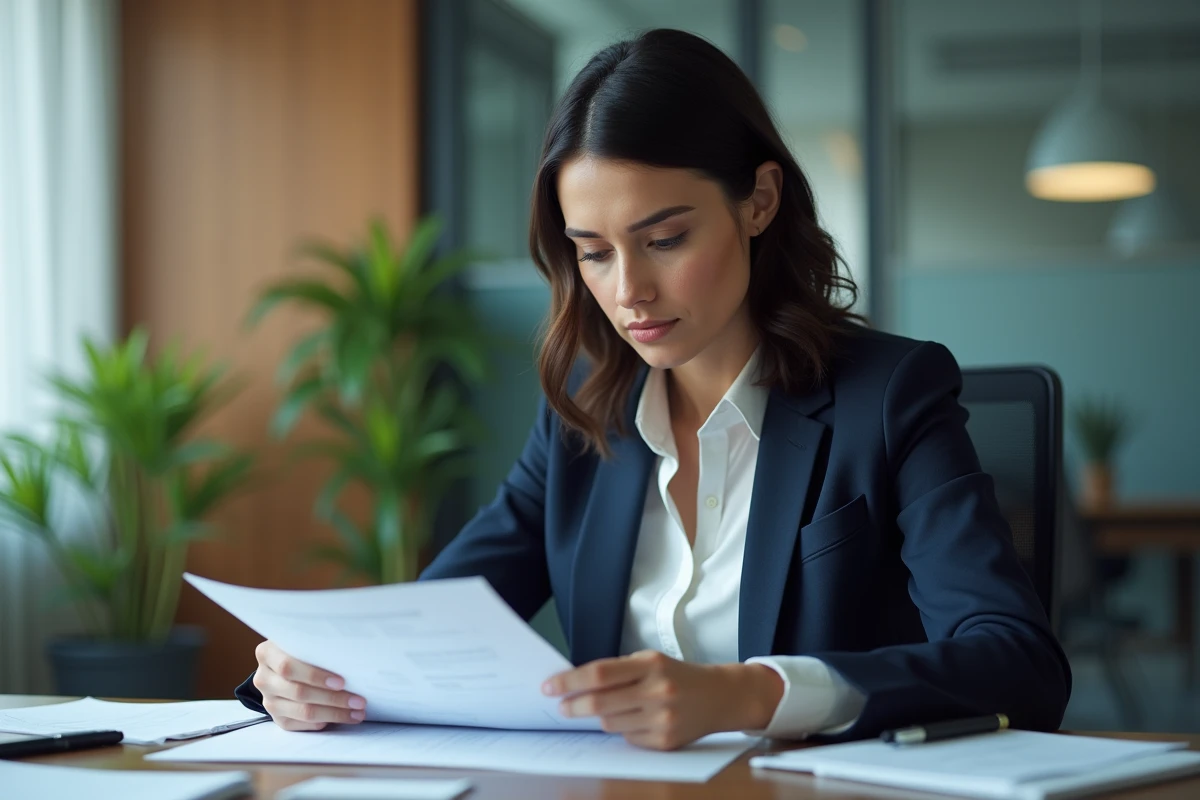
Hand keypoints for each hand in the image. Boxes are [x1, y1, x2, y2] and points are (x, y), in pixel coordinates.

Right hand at [252, 640, 366, 730]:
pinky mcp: (277, 719)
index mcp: (267, 653)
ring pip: (303, 712)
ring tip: (358, 712)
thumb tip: (351, 657)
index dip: (315, 676)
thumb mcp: (305, 642)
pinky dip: (325, 722)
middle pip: (299, 692)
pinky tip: (343, 718)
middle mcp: (263, 678)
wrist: (283, 666)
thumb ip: (317, 646)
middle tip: (359, 701)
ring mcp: (269, 701)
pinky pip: (302, 724)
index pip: (289, 666)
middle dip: (333, 698)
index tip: (341, 682)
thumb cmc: (303, 650)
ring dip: (334, 714)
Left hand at [541, 650, 782, 750]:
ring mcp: (662, 719)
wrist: (720, 696)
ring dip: (598, 718)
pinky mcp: (665, 742)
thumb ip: (618, 670)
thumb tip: (577, 683)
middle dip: (573, 705)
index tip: (550, 686)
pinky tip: (632, 720)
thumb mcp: (651, 660)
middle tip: (561, 706)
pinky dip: (622, 730)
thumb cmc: (679, 675)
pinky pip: (627, 739)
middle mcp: (657, 692)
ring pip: (609, 724)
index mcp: (651, 665)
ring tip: (600, 710)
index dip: (569, 681)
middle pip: (599, 703)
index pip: (599, 674)